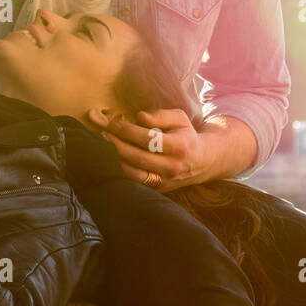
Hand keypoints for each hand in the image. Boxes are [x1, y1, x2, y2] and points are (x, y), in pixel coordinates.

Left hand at [87, 107, 206, 191]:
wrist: (201, 161)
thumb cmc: (185, 135)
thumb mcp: (179, 119)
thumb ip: (160, 115)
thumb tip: (140, 117)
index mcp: (179, 146)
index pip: (148, 139)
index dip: (128, 130)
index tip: (114, 123)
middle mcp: (172, 166)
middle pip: (137, 157)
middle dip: (117, 144)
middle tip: (104, 133)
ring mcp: (165, 181)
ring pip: (134, 173)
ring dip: (116, 159)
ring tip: (106, 145)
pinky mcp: (158, 189)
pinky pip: (135, 182)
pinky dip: (122, 170)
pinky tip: (114, 158)